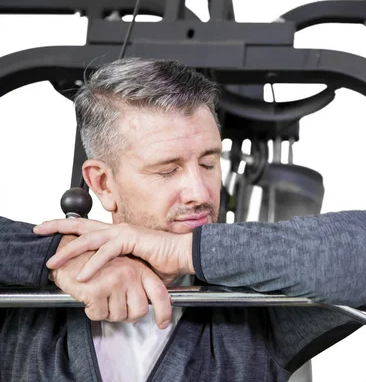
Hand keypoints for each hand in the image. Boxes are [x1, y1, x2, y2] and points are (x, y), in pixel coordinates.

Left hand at [35, 218, 193, 284]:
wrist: (183, 255)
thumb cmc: (164, 261)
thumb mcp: (134, 268)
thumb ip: (119, 271)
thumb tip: (109, 285)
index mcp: (117, 234)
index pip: (87, 229)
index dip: (67, 230)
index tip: (49, 233)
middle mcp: (117, 230)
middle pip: (81, 225)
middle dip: (57, 227)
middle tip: (38, 229)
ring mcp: (123, 232)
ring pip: (90, 238)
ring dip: (70, 250)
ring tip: (55, 262)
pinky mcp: (131, 239)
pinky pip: (108, 251)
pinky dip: (94, 263)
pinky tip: (84, 275)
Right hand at [51, 235, 172, 327]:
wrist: (66, 253)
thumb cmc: (94, 263)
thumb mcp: (123, 269)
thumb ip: (137, 284)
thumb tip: (146, 307)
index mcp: (139, 269)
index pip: (159, 292)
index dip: (163, 311)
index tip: (162, 324)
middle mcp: (130, 273)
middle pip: (139, 311)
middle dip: (126, 315)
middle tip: (114, 305)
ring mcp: (114, 281)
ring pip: (118, 316)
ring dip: (107, 312)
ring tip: (100, 296)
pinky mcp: (97, 289)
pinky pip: (99, 315)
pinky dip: (92, 311)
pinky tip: (89, 298)